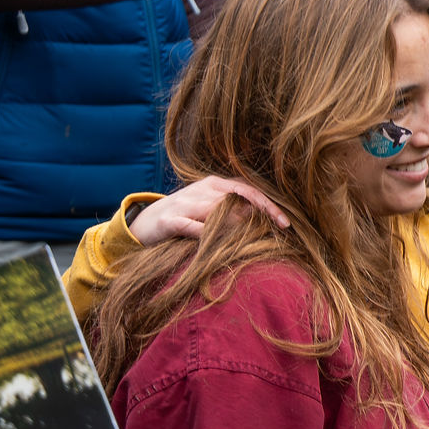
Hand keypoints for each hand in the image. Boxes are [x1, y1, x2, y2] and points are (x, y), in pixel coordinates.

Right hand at [129, 176, 288, 244]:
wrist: (142, 223)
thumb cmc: (185, 216)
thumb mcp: (210, 208)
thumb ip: (234, 210)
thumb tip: (263, 218)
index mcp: (215, 184)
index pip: (248, 190)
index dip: (269, 204)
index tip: (286, 222)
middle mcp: (202, 190)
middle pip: (238, 199)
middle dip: (261, 214)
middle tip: (281, 228)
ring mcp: (185, 204)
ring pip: (218, 212)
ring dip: (238, 226)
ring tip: (255, 239)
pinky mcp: (169, 221)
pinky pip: (193, 227)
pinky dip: (206, 235)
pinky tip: (219, 245)